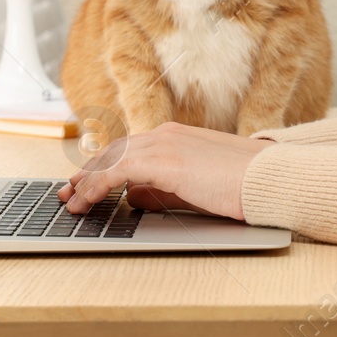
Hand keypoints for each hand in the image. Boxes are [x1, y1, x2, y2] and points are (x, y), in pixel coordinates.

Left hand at [57, 121, 275, 219]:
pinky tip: (86, 200)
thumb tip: (135, 196)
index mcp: (175, 135)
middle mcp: (165, 134)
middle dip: (87, 173)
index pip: (128, 149)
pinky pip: (117, 171)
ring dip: (87, 181)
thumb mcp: (195, 185)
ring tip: (72, 202)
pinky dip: (96, 185)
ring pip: (110, 160)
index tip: (84, 182)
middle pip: (113, 151)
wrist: (268, 178)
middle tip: (69, 192)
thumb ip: (164, 187)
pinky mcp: (164, 161)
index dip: (102, 166)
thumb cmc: (242, 184)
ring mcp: (164, 144)